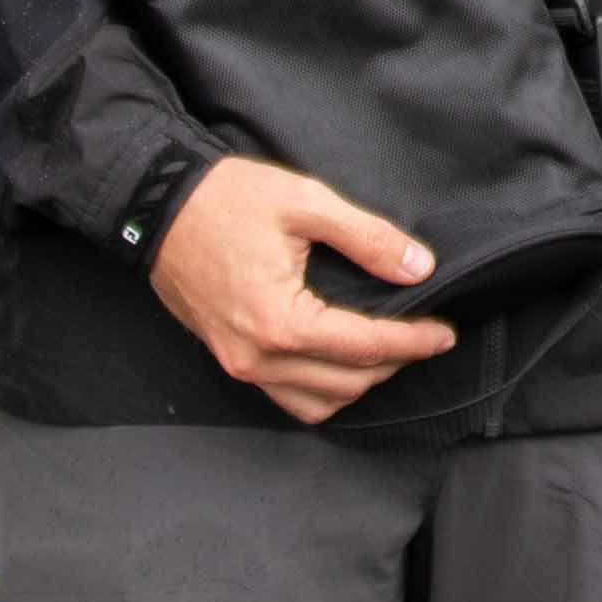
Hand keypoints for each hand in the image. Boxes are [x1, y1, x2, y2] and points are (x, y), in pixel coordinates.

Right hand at [148, 159, 462, 424]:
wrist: (155, 205)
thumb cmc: (226, 199)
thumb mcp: (305, 202)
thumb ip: (367, 237)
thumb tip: (418, 268)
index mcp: (280, 321)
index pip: (365, 347)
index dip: (414, 342)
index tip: (445, 333)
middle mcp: (258, 357)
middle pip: (347, 383)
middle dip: (393, 363)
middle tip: (424, 337)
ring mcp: (240, 364)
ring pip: (318, 403)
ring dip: (359, 384)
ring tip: (389, 351)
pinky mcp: (229, 359)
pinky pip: (286, 397)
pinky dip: (323, 391)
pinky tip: (342, 363)